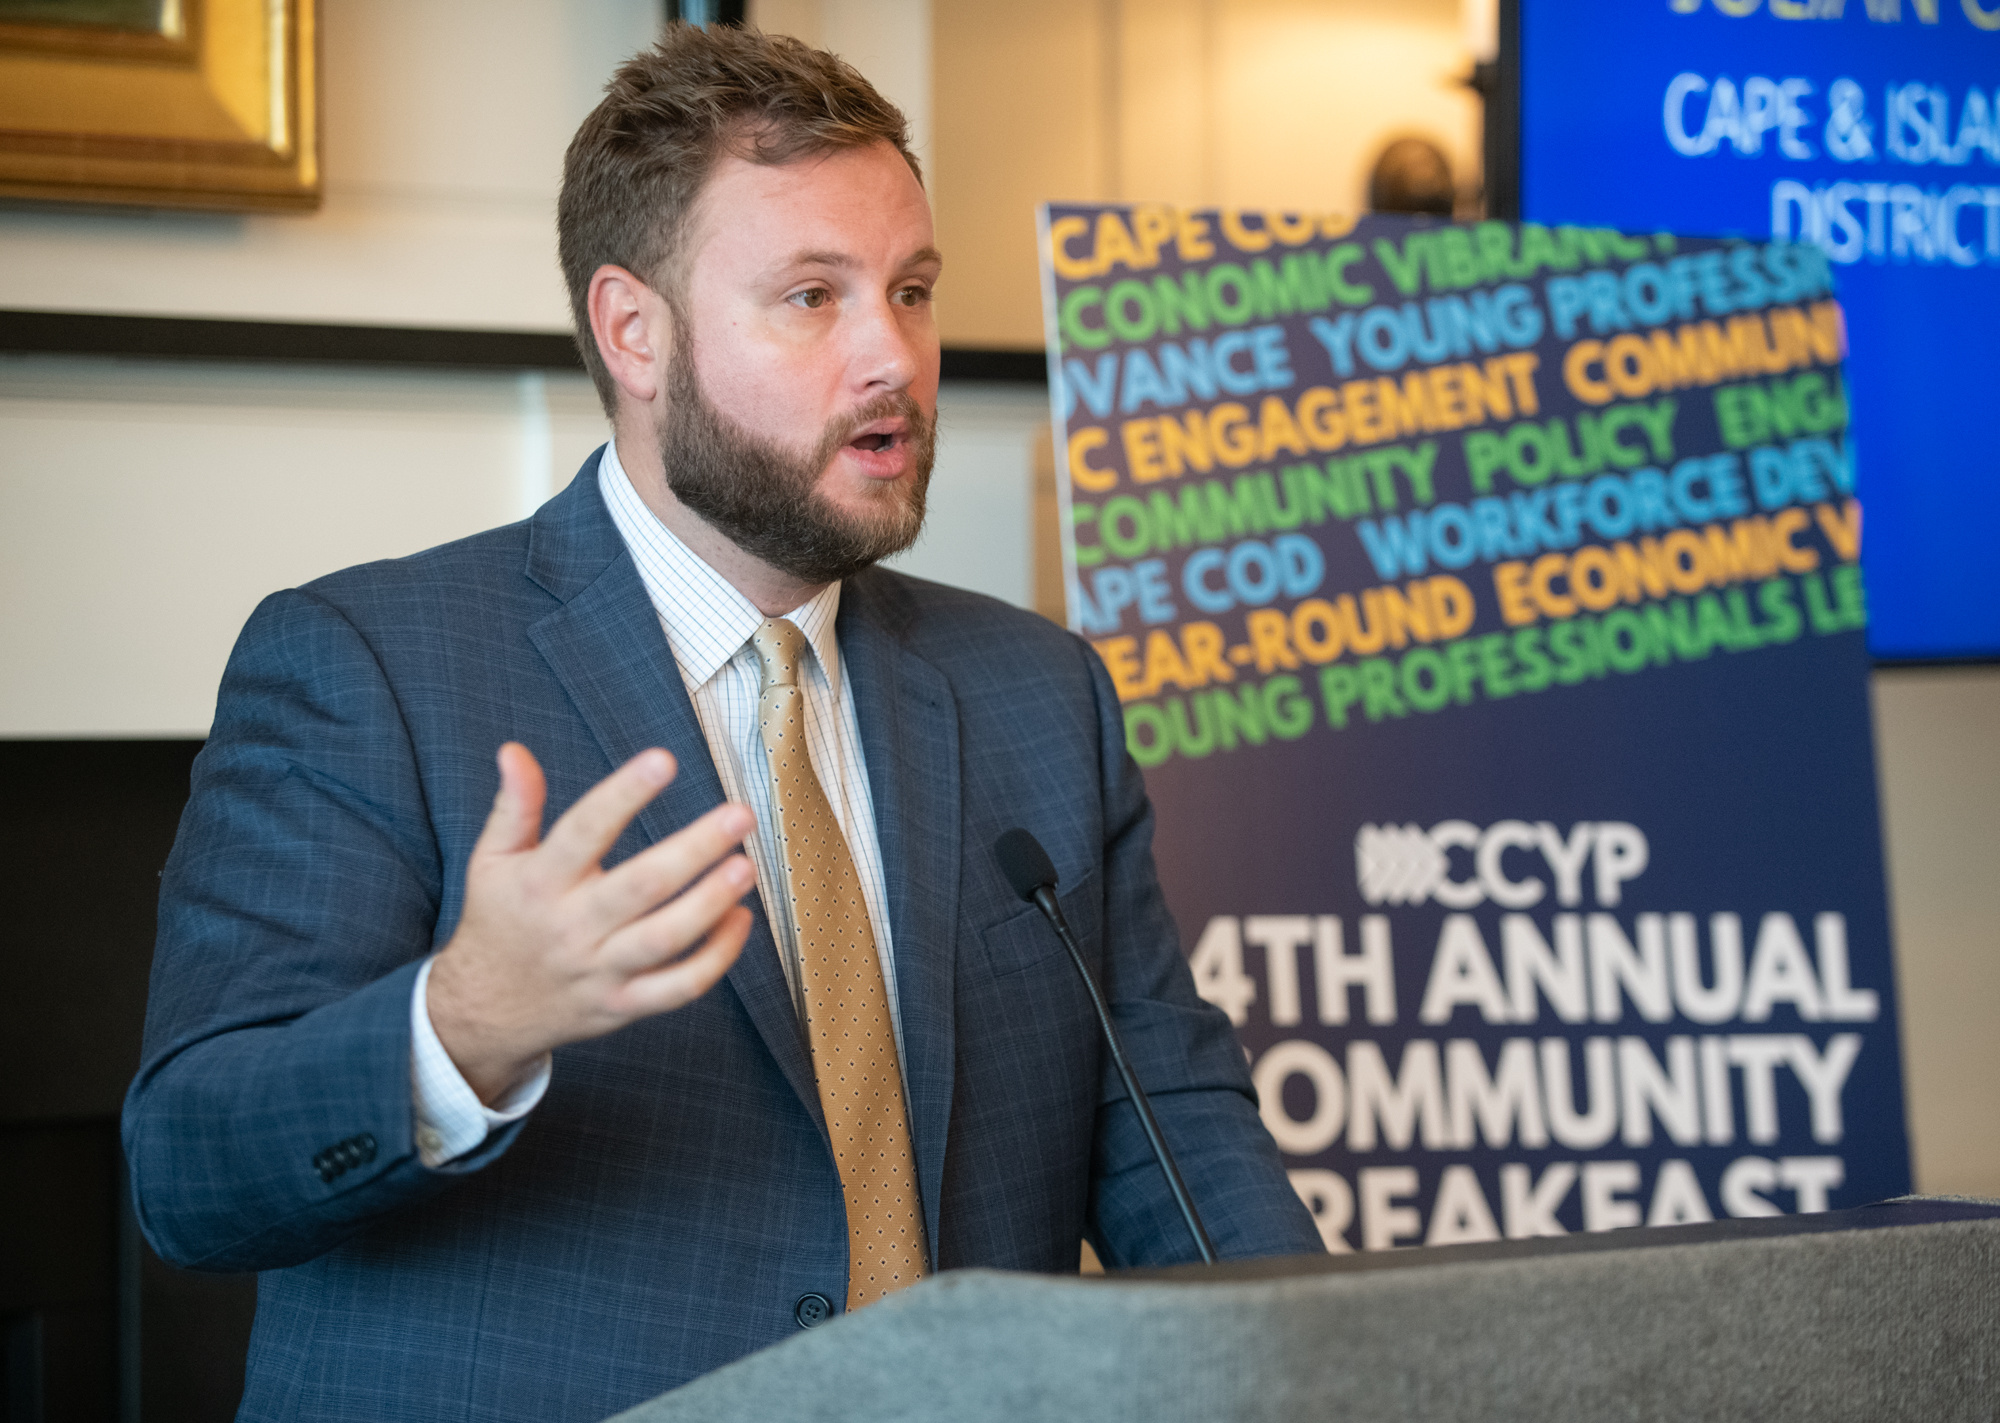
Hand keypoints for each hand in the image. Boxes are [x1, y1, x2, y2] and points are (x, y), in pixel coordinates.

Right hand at [427, 743, 756, 1102]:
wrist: (485, 1011)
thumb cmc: (500, 922)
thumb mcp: (491, 860)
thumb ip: (513, 806)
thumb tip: (514, 750)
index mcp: (539, 882)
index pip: (584, 831)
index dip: (624, 794)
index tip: (663, 760)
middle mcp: (572, 927)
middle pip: (641, 886)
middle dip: (695, 848)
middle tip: (739, 814)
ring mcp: (600, 970)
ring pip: (665, 940)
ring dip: (711, 903)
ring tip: (745, 866)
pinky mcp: (623, 1004)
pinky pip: (678, 987)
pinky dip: (716, 957)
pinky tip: (740, 918)